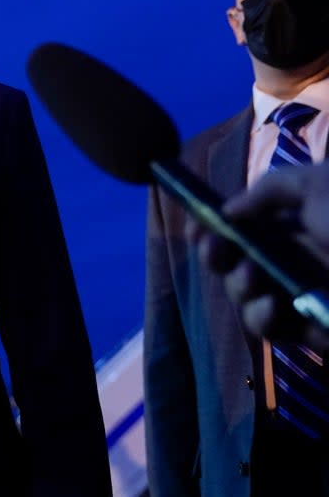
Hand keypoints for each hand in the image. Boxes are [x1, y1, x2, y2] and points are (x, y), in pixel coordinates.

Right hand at [196, 162, 328, 348]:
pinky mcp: (315, 329)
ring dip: (238, 288)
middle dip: (216, 256)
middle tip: (216, 250)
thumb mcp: (317, 184)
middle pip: (237, 262)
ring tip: (254, 279)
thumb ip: (267, 190)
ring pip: (247, 298)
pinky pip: (273, 330)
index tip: (197, 227)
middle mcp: (297, 258)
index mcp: (298, 223)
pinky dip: (263, 318)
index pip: (245, 226)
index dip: (214, 227)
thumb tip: (227, 209)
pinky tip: (270, 305)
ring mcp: (306, 295)